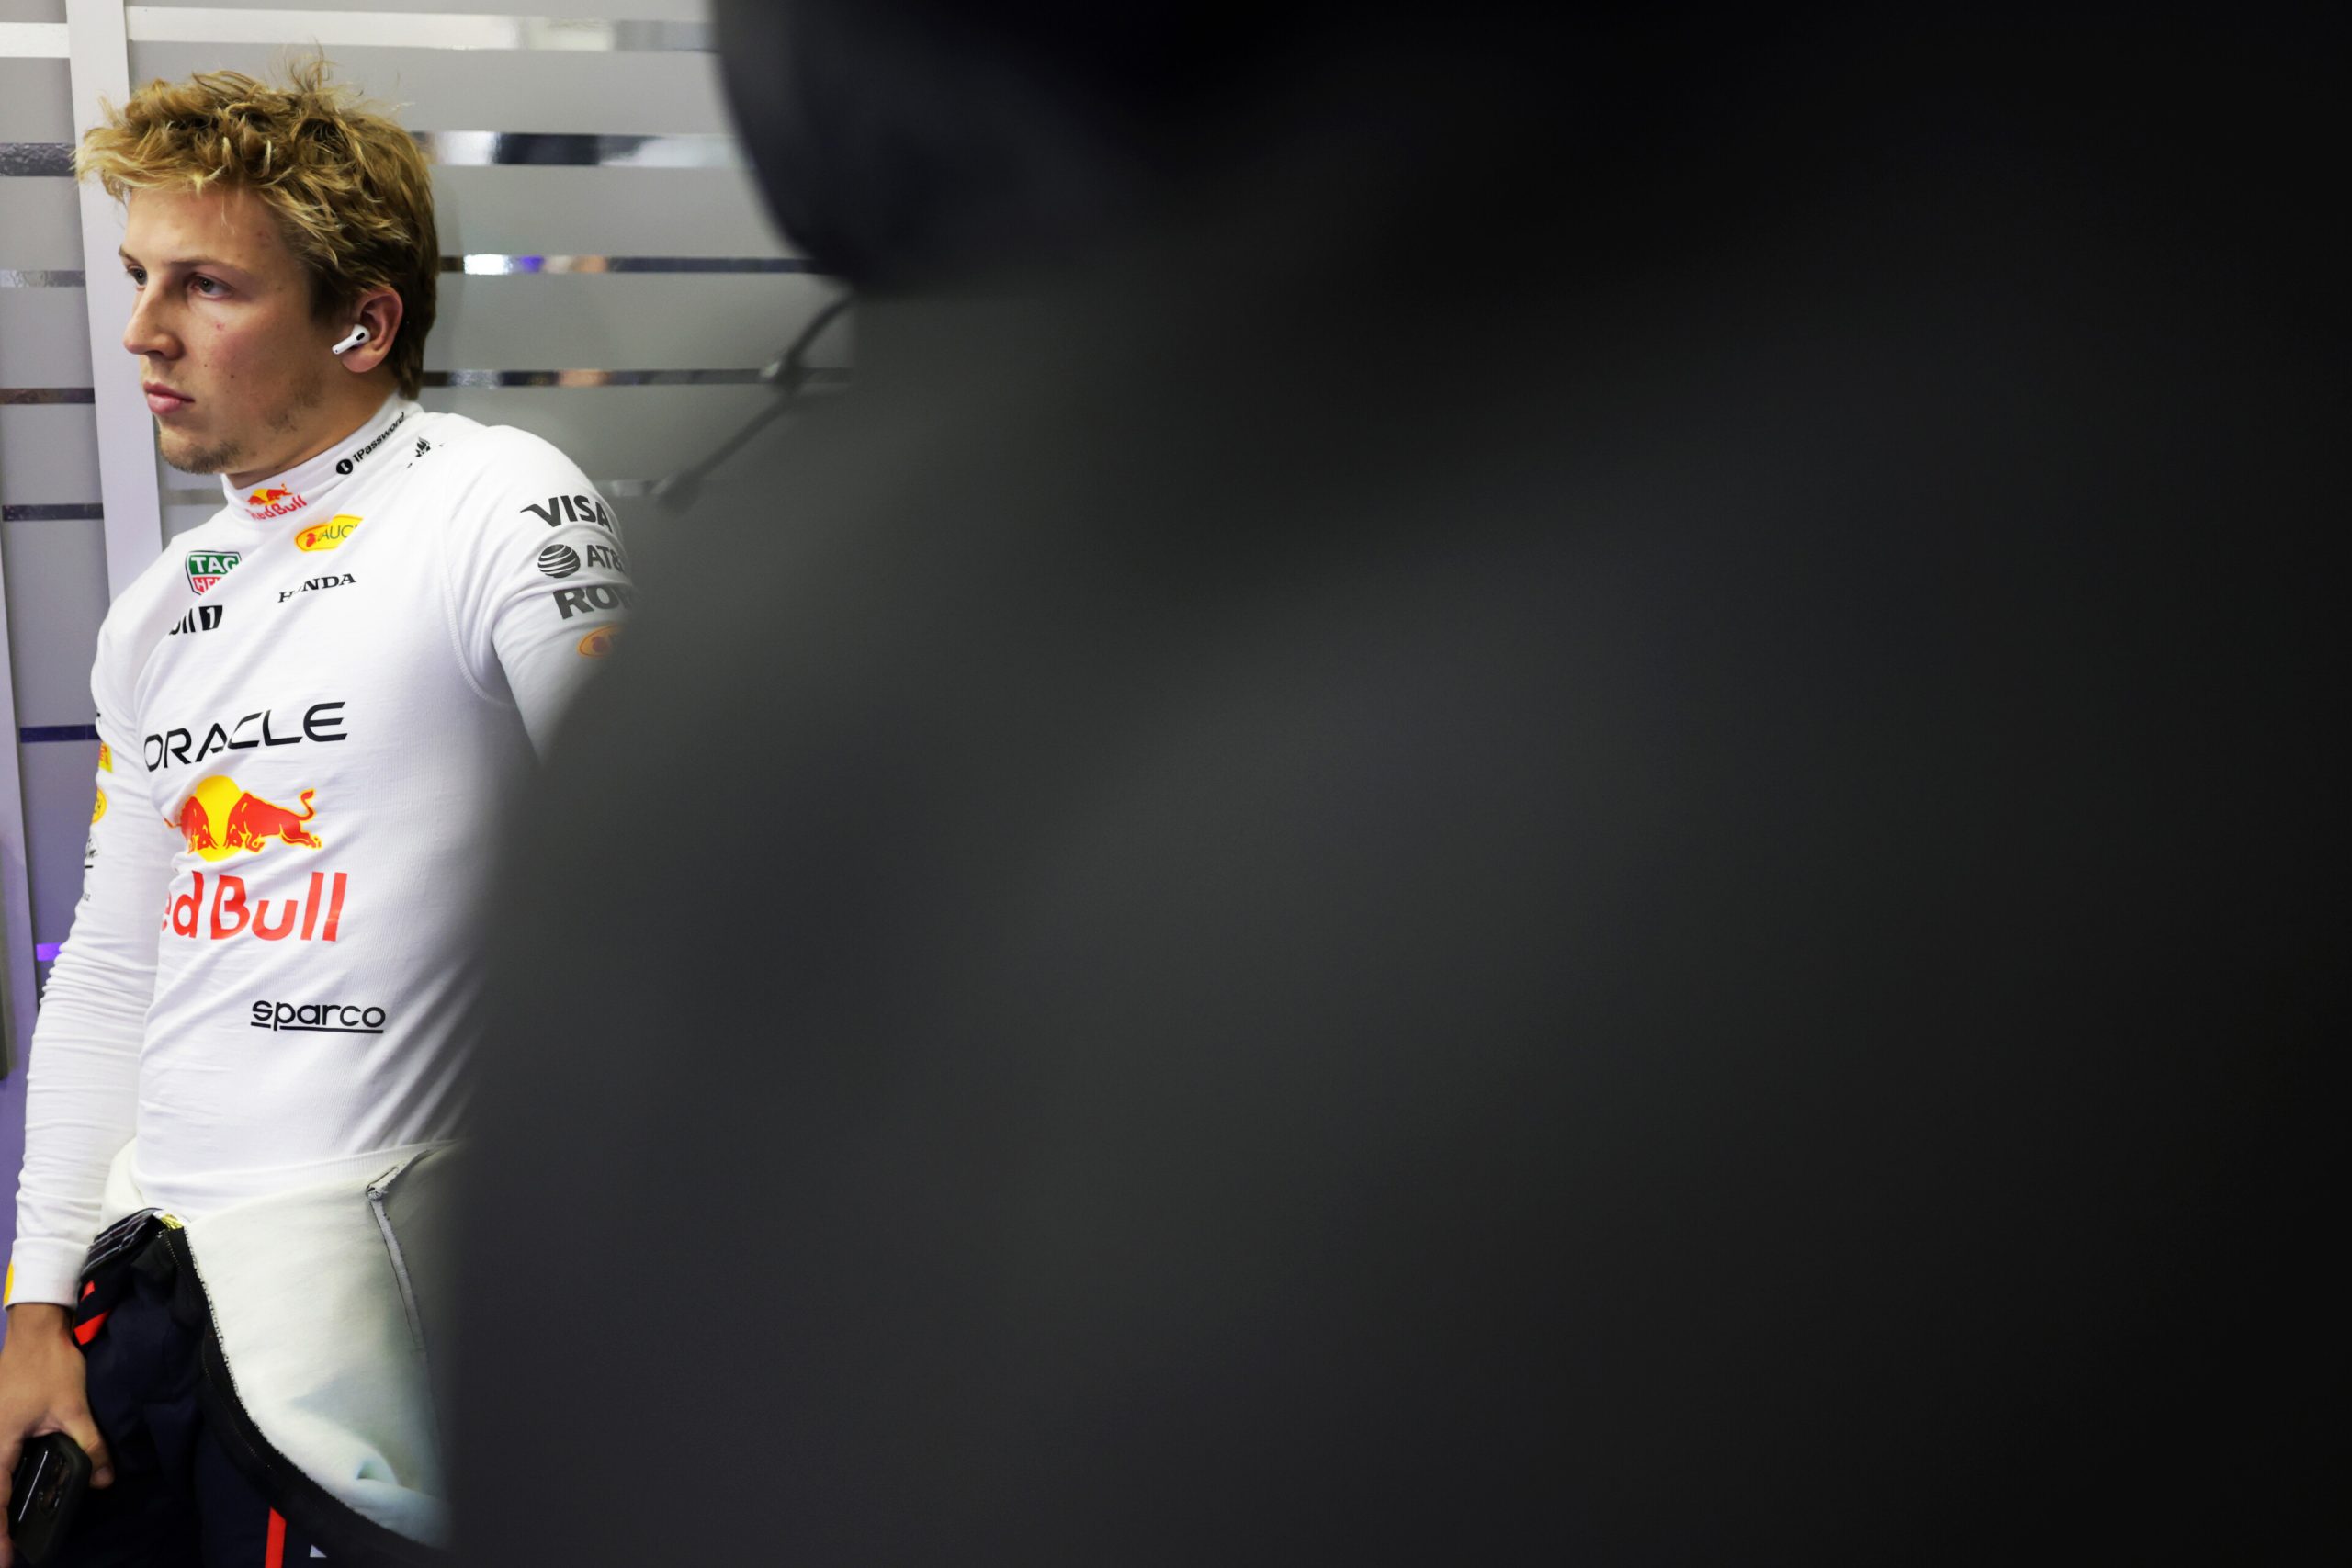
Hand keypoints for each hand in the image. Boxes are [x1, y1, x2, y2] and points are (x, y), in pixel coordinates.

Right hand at [0, 1303, 113, 1567]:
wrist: (36, 1330)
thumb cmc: (49, 1365)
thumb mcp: (74, 1407)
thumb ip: (89, 1444)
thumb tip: (105, 1479)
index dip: (0, 1532)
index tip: (5, 1559)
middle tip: (5, 1554)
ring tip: (6, 1532)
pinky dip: (0, 1480)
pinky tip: (10, 1490)